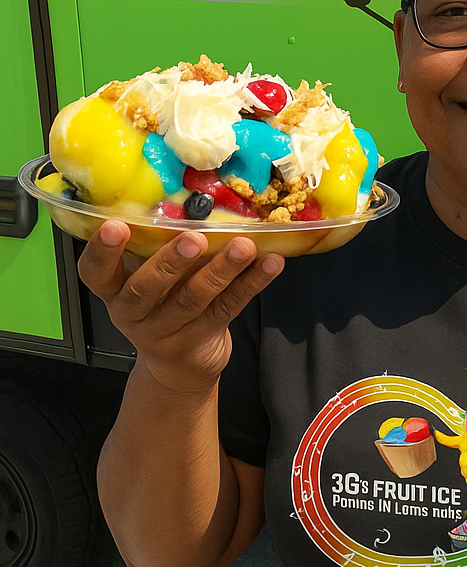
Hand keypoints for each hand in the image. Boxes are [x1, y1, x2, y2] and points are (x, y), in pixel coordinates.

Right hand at [78, 221, 282, 394]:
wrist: (177, 368)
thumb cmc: (162, 304)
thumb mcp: (148, 279)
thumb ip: (158, 247)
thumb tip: (191, 197)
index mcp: (114, 291)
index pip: (94, 273)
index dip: (101, 251)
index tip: (115, 225)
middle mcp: (134, 313)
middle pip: (146, 290)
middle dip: (170, 262)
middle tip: (193, 239)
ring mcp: (167, 331)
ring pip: (193, 299)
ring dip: (222, 269)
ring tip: (244, 246)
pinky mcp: (202, 339)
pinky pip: (229, 307)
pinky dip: (252, 283)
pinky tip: (271, 263)